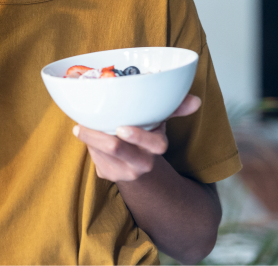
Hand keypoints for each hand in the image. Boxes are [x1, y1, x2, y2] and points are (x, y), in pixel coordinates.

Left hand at [73, 94, 200, 181]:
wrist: (135, 162)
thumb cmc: (146, 132)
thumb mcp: (159, 120)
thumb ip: (175, 108)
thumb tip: (196, 101)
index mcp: (157, 147)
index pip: (153, 144)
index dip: (138, 137)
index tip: (121, 128)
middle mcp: (142, 163)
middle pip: (116, 149)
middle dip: (97, 137)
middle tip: (80, 127)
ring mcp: (123, 172)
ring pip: (100, 152)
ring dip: (89, 137)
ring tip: (83, 125)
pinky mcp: (107, 175)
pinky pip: (94, 158)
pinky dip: (88, 144)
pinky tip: (90, 136)